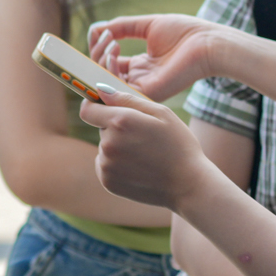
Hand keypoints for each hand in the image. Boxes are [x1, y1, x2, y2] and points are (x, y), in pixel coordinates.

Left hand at [76, 87, 212, 210]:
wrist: (188, 185)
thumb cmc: (179, 145)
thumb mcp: (161, 113)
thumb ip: (127, 99)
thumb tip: (100, 90)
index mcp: (120, 122)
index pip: (87, 109)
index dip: (94, 106)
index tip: (105, 108)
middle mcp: (108, 143)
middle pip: (100, 128)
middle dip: (115, 128)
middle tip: (142, 136)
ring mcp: (107, 165)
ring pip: (104, 147)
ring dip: (117, 147)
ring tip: (144, 154)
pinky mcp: (107, 181)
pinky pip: (105, 165)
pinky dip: (117, 164)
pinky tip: (139, 168)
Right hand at [88, 14, 236, 101]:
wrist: (206, 42)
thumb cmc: (183, 32)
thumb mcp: (146, 25)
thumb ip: (120, 27)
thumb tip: (95, 28)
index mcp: (140, 66)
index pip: (108, 62)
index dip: (99, 48)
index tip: (101, 31)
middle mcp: (139, 79)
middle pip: (103, 72)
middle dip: (97, 53)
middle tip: (107, 37)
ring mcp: (143, 88)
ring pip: (106, 81)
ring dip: (101, 60)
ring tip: (112, 43)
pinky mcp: (147, 93)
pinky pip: (117, 88)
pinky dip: (109, 70)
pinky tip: (114, 54)